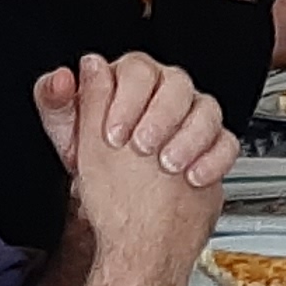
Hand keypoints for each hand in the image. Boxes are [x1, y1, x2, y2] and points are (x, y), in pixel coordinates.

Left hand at [35, 51, 234, 187]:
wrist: (130, 216)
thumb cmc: (98, 168)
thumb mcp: (69, 137)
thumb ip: (59, 103)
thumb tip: (64, 77)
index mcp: (130, 84)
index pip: (136, 70)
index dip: (125, 100)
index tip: (112, 134)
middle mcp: (165, 93)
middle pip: (177, 84)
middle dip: (159, 117)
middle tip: (141, 148)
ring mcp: (194, 118)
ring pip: (207, 110)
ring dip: (189, 137)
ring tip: (168, 164)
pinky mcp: (214, 145)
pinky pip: (226, 143)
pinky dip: (213, 160)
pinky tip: (192, 176)